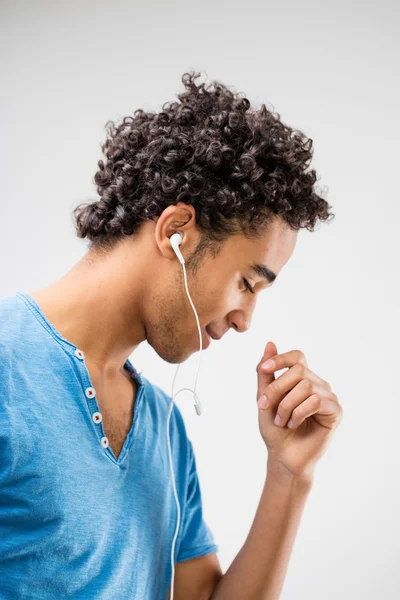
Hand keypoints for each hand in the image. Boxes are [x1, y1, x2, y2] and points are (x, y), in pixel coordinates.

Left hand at [256, 341, 342, 479]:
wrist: (283, 457)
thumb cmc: (275, 429)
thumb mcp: (264, 397)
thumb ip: (265, 373)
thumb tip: (270, 343)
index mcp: (303, 379)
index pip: (297, 357)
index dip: (281, 359)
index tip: (265, 369)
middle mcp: (318, 385)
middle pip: (299, 371)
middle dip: (277, 388)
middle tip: (264, 407)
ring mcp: (329, 397)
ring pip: (306, 386)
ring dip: (286, 405)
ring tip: (281, 421)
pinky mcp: (335, 412)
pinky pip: (315, 401)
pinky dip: (298, 413)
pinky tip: (294, 424)